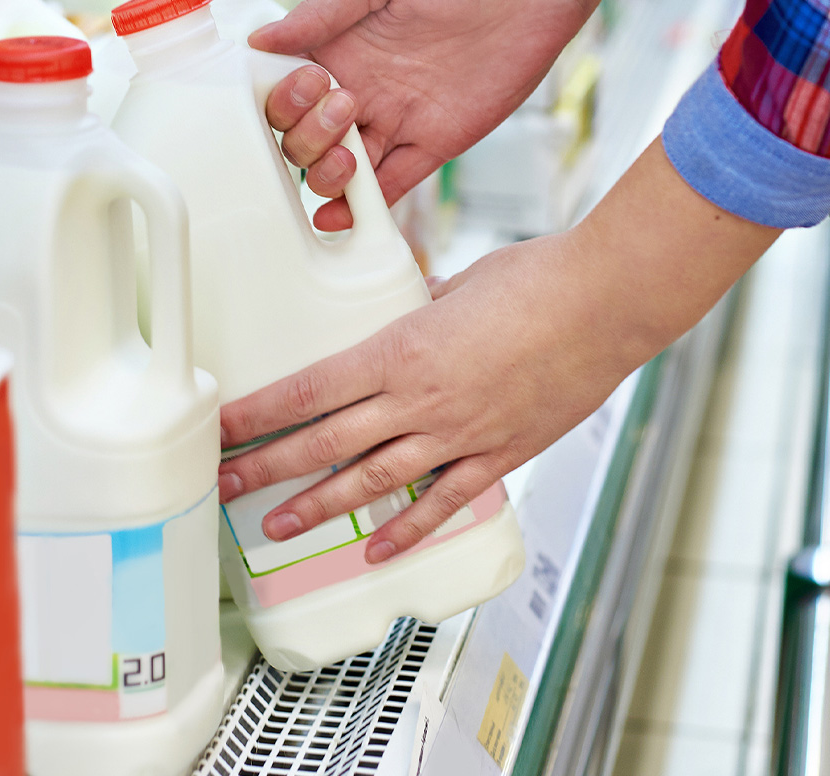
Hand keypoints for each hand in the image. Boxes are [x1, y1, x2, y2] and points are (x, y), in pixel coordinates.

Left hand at [219, 227, 619, 563]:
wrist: (606, 304)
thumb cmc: (537, 280)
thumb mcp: (461, 282)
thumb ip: (425, 302)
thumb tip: (411, 304)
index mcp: (402, 350)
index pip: (309, 390)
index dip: (258, 415)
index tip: (223, 429)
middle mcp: (421, 401)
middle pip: (325, 443)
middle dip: (266, 466)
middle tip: (223, 484)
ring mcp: (459, 434)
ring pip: (372, 482)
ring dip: (319, 507)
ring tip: (276, 526)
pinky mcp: (499, 454)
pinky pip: (443, 501)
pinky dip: (408, 529)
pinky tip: (378, 550)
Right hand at [256, 0, 587, 229]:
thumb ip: (322, 10)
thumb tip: (261, 40)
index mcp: (340, 47)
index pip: (288, 92)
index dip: (285, 99)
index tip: (308, 81)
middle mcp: (362, 88)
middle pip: (306, 138)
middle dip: (308, 135)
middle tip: (343, 103)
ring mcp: (397, 120)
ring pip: (342, 169)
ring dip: (328, 174)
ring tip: (348, 155)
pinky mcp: (436, 143)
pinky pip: (392, 185)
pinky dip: (363, 207)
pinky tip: (340, 215)